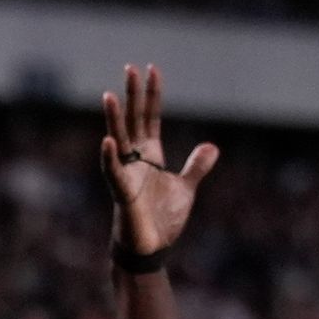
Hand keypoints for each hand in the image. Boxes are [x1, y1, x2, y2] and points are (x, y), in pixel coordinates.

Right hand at [97, 65, 220, 262]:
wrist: (152, 250)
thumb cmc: (162, 221)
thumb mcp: (186, 188)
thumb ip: (196, 166)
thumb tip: (212, 147)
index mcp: (150, 156)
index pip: (150, 118)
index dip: (151, 95)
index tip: (152, 70)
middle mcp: (136, 161)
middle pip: (133, 121)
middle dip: (132, 95)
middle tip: (130, 68)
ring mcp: (127, 175)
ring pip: (118, 141)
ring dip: (114, 119)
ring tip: (110, 95)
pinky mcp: (123, 194)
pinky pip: (114, 172)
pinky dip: (110, 158)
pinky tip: (107, 141)